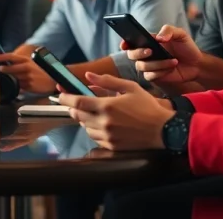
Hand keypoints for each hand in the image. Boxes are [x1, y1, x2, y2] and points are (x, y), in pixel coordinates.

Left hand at [0, 53, 55, 93]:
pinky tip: (14, 85)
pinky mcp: (29, 85)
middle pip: (8, 68)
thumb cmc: (39, 72)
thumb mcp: (29, 64)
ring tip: (4, 79)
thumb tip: (3, 66)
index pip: (9, 56)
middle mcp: (26, 67)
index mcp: (25, 59)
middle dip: (0, 71)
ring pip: (12, 78)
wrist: (52, 80)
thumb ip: (17, 64)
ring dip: (7, 79)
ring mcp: (27, 77)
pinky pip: (17, 86)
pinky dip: (14, 86)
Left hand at [58, 72, 174, 150]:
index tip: (60, 95)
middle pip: (78, 116)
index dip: (65, 98)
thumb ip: (107, 81)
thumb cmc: (147, 106)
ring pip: (85, 128)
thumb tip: (88, 76)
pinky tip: (101, 124)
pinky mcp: (111, 146)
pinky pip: (94, 138)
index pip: (77, 102)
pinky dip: (93, 130)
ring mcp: (107, 136)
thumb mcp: (130, 87)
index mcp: (107, 106)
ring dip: (84, 120)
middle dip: (72, 108)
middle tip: (74, 103)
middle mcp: (104, 122)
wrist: (163, 130)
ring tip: (92, 113)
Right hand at [124, 25, 201, 87]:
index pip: (131, 41)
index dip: (125, 42)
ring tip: (173, 60)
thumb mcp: (180, 34)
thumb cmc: (186, 47)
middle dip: (138, 53)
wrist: (196, 64)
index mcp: (148, 41)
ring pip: (142, 66)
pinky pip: (150, 76)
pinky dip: (161, 71)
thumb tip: (158, 38)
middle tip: (151, 51)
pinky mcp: (155, 77)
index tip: (124, 44)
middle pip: (131, 54)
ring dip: (157, 63)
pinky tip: (171, 67)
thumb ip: (169, 30)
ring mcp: (150, 66)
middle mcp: (146, 54)